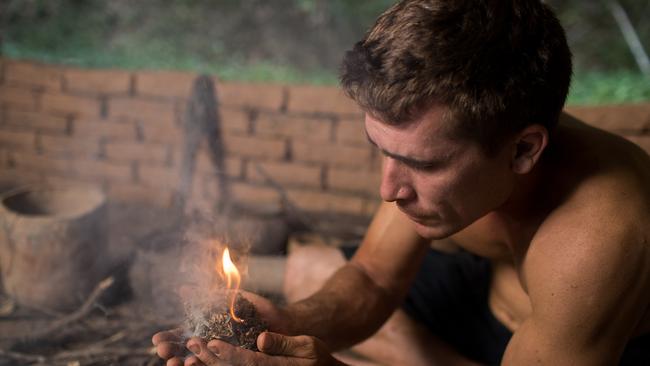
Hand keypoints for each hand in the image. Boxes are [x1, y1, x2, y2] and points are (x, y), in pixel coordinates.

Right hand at [152, 291, 295, 364]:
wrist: (284, 323)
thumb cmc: (257, 309)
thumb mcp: (232, 298)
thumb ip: (209, 295)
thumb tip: (182, 289)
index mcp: (207, 331)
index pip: (181, 337)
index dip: (169, 338)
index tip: (157, 339)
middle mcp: (212, 347)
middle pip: (186, 353)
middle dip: (173, 353)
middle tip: (164, 352)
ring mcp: (224, 357)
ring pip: (201, 363)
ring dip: (187, 364)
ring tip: (179, 362)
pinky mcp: (239, 364)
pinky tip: (200, 364)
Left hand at [186, 331, 346, 365]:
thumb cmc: (315, 357)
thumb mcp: (307, 346)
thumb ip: (283, 343)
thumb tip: (261, 340)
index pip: (248, 362)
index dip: (229, 353)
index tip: (212, 343)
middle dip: (209, 357)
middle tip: (192, 343)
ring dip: (206, 363)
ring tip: (190, 351)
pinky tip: (198, 360)